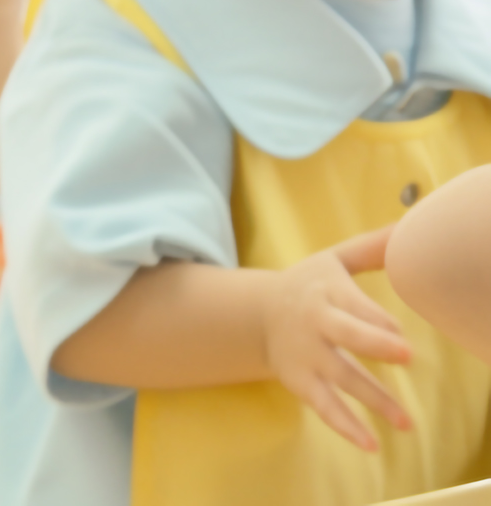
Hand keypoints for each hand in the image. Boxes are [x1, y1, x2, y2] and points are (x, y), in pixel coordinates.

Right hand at [263, 227, 412, 450]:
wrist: (258, 314)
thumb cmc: (310, 285)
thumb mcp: (334, 259)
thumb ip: (372, 248)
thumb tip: (412, 226)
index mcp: (325, 292)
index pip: (354, 304)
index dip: (376, 318)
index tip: (400, 334)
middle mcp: (316, 324)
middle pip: (344, 334)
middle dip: (373, 343)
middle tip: (405, 355)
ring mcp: (307, 356)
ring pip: (341, 378)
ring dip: (373, 400)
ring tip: (407, 423)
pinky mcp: (301, 381)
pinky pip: (323, 407)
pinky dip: (345, 426)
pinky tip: (371, 444)